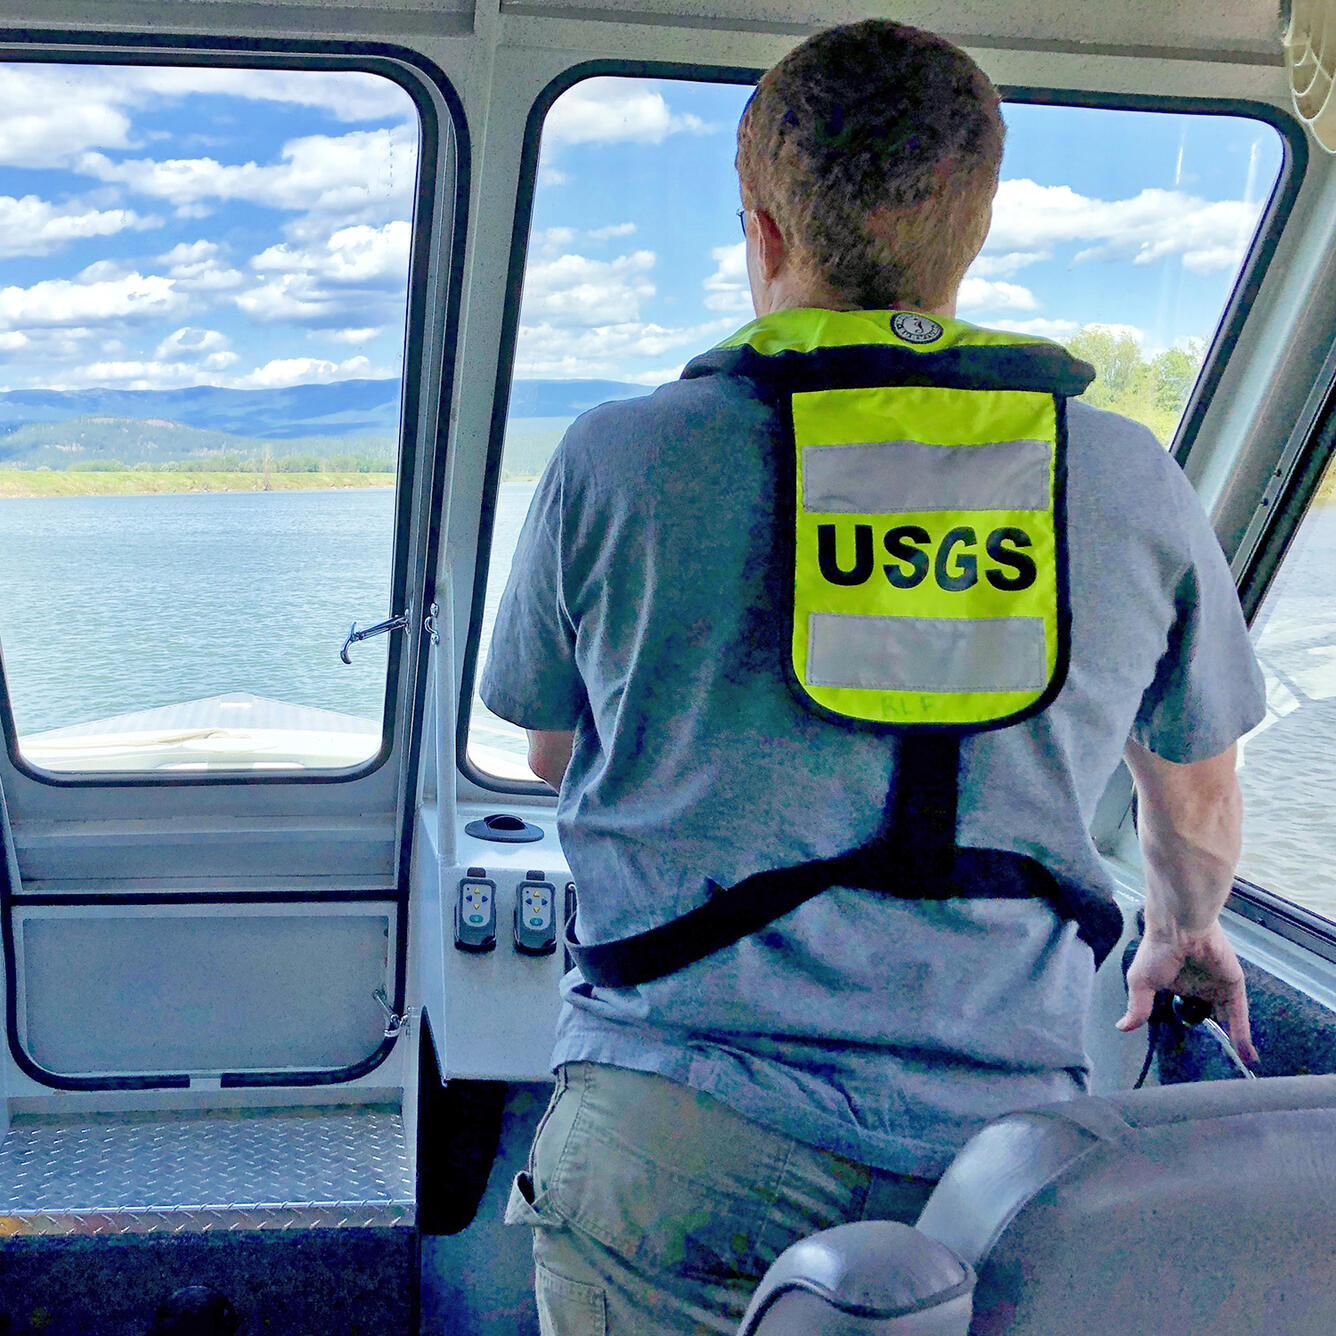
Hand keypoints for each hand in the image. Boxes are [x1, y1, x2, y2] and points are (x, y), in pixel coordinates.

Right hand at [1115, 921, 1256, 1065]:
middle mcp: (1201, 986)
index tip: (1186, 1043)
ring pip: (1229, 1018)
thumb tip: (1121, 1027)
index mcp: (1180, 985)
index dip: (1187, 1022)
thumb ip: (1137, 1007)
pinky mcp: (1234, 985)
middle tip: (1217, 1056)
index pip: (1187, 1009)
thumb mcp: (1141, 982)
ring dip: (1236, 1040)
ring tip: (1241, 1063)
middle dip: (1214, 1032)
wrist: (1179, 928)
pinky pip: (1240, 1014)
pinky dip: (1243, 1035)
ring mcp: (1219, 986)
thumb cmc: (1157, 948)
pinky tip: (1247, 1055)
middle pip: (1211, 1014)